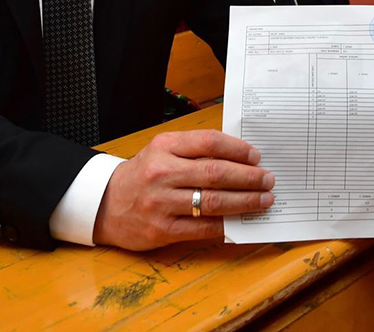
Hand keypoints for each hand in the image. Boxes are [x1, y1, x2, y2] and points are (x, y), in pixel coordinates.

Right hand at [92, 129, 274, 250]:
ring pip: (213, 201)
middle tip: (268, 180)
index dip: (238, 150)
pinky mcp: (161, 230)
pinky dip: (226, 224)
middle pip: (215, 173)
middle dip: (248, 178)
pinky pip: (202, 227)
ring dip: (244, 202)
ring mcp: (161, 203)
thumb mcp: (162, 151)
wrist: (105, 204)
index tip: (256, 157)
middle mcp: (161, 173)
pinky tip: (241, 220)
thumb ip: (195, 150)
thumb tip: (240, 158)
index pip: (209, 142)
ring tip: (263, 200)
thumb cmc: (143, 175)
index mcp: (164, 147)